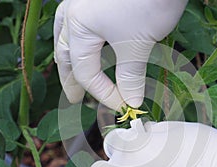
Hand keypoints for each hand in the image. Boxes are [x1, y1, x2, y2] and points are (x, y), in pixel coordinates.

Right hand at [54, 0, 187, 110]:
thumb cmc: (149, 2)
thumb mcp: (138, 44)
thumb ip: (130, 76)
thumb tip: (131, 102)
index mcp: (78, 26)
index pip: (86, 72)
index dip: (102, 93)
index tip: (121, 106)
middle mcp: (73, 13)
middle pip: (67, 55)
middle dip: (71, 79)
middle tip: (75, 98)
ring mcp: (83, 2)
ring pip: (68, 38)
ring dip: (70, 59)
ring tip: (71, 74)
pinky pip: (78, 24)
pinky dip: (81, 41)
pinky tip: (85, 45)